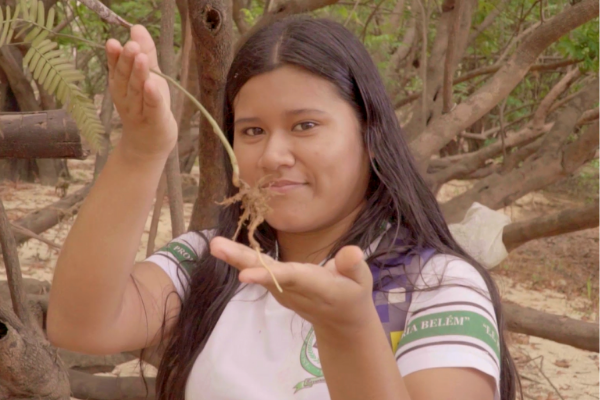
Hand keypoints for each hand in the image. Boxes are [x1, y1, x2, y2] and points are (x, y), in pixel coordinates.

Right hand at [105, 25, 177, 160]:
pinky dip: (151, 96)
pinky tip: (151, 85)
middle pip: (125, 77)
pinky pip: (152, 107)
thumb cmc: (147, 107)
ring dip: (138, 74)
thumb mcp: (148, 76)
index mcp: (121, 85)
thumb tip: (137, 27)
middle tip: (130, 46)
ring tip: (140, 57)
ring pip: (137, 91)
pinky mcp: (155, 121)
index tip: (115, 42)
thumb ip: (145, 53)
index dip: (115, 56)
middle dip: (127, 61)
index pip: (116, 68)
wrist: (148, 145)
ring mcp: (139, 111)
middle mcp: (126, 97)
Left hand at [209, 237, 375, 333]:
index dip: (268, 274)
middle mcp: (294, 290)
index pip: (290, 279)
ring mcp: (282, 291)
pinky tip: (224, 248)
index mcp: (316, 287)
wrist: (340, 322)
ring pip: (258, 271)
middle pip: (265, 274)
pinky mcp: (277, 287)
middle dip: (241, 261)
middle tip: (216, 246)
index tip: (244, 273)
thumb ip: (354, 266)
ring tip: (215, 244)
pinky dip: (240, 258)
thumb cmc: (353, 295)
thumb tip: (351, 252)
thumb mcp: (362, 281)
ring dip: (235, 257)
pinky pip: (258, 270)